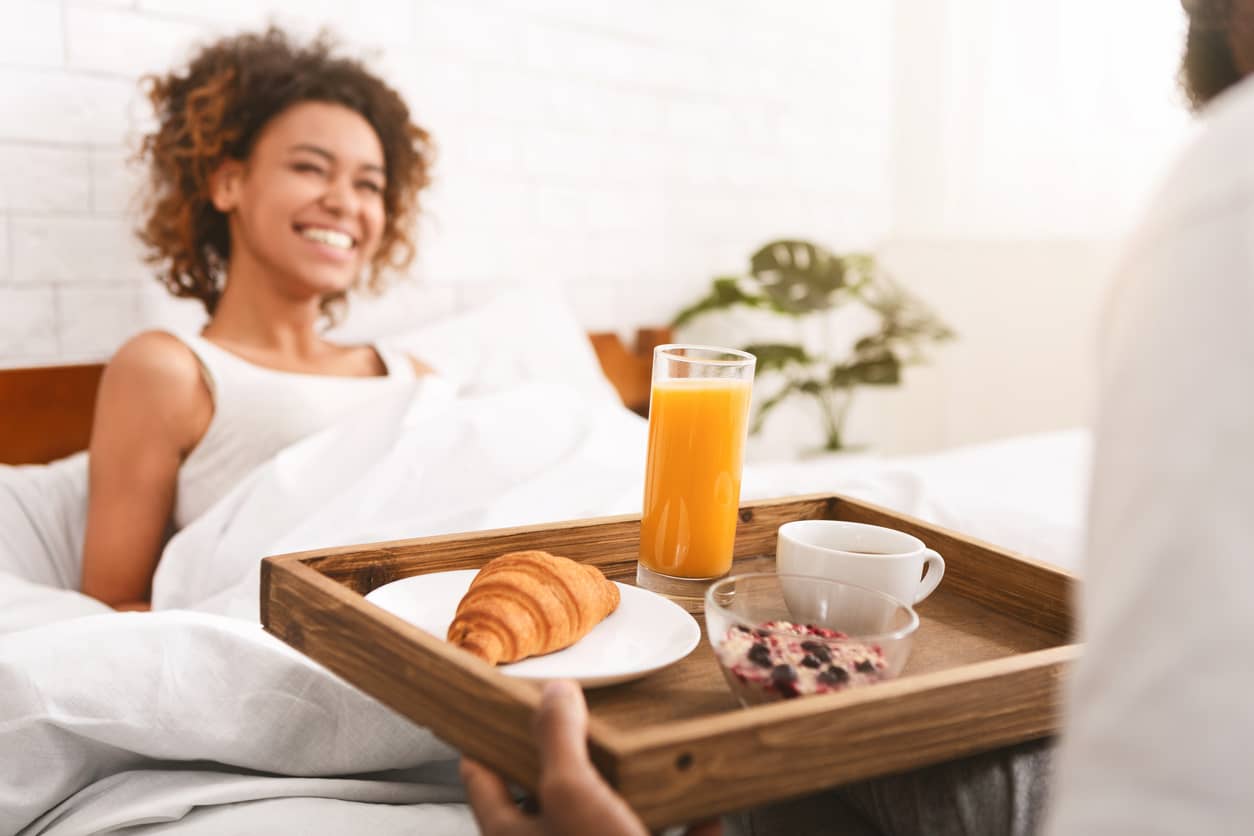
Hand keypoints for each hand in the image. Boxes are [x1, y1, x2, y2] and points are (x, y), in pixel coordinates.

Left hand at [460, 679, 719, 835]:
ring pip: (609, 822)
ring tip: (642, 754)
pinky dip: (688, 827)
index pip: (482, 779)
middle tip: (582, 718)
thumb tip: (555, 692)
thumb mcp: (573, 793)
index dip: (489, 735)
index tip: (504, 700)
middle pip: (550, 798)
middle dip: (570, 759)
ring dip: (631, 791)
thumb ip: (558, 740)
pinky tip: (706, 809)